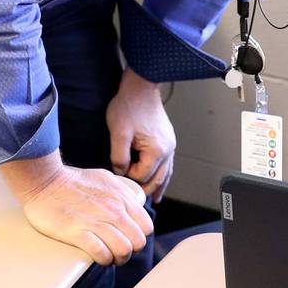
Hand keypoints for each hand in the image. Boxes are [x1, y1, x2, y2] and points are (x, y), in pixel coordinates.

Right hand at [0, 152, 153, 264]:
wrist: (44, 181)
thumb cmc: (72, 181)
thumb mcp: (105, 179)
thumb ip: (121, 194)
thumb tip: (131, 206)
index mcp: (121, 197)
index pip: (146, 227)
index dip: (139, 236)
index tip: (128, 239)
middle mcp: (113, 210)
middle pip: (138, 242)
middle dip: (130, 251)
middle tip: (118, 251)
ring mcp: (96, 221)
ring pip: (123, 250)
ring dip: (117, 258)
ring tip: (108, 257)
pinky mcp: (78, 233)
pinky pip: (101, 253)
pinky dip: (102, 259)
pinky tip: (96, 256)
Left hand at [106, 69, 176, 203]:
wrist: (140, 86)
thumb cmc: (129, 105)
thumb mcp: (118, 132)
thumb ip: (119, 156)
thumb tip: (121, 171)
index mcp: (156, 150)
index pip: (142, 175)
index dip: (128, 177)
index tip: (117, 176)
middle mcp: (167, 150)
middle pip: (157, 179)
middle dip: (145, 189)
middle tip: (134, 201)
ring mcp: (169, 145)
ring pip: (165, 173)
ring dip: (158, 186)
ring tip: (153, 200)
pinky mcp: (167, 140)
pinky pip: (167, 164)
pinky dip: (162, 175)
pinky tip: (160, 181)